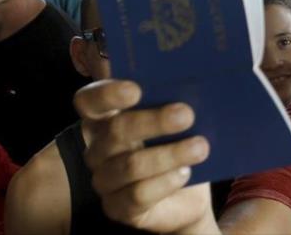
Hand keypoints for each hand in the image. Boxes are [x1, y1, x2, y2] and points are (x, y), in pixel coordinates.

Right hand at [75, 79, 214, 232]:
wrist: (189, 195)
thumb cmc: (179, 145)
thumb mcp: (177, 121)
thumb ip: (172, 100)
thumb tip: (189, 82)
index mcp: (106, 118)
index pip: (89, 101)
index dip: (107, 93)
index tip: (136, 90)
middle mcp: (98, 148)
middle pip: (116, 130)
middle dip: (154, 121)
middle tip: (187, 114)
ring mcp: (104, 180)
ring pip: (130, 165)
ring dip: (169, 154)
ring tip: (200, 147)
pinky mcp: (117, 208)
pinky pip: (137, 195)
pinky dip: (165, 182)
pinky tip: (185, 173)